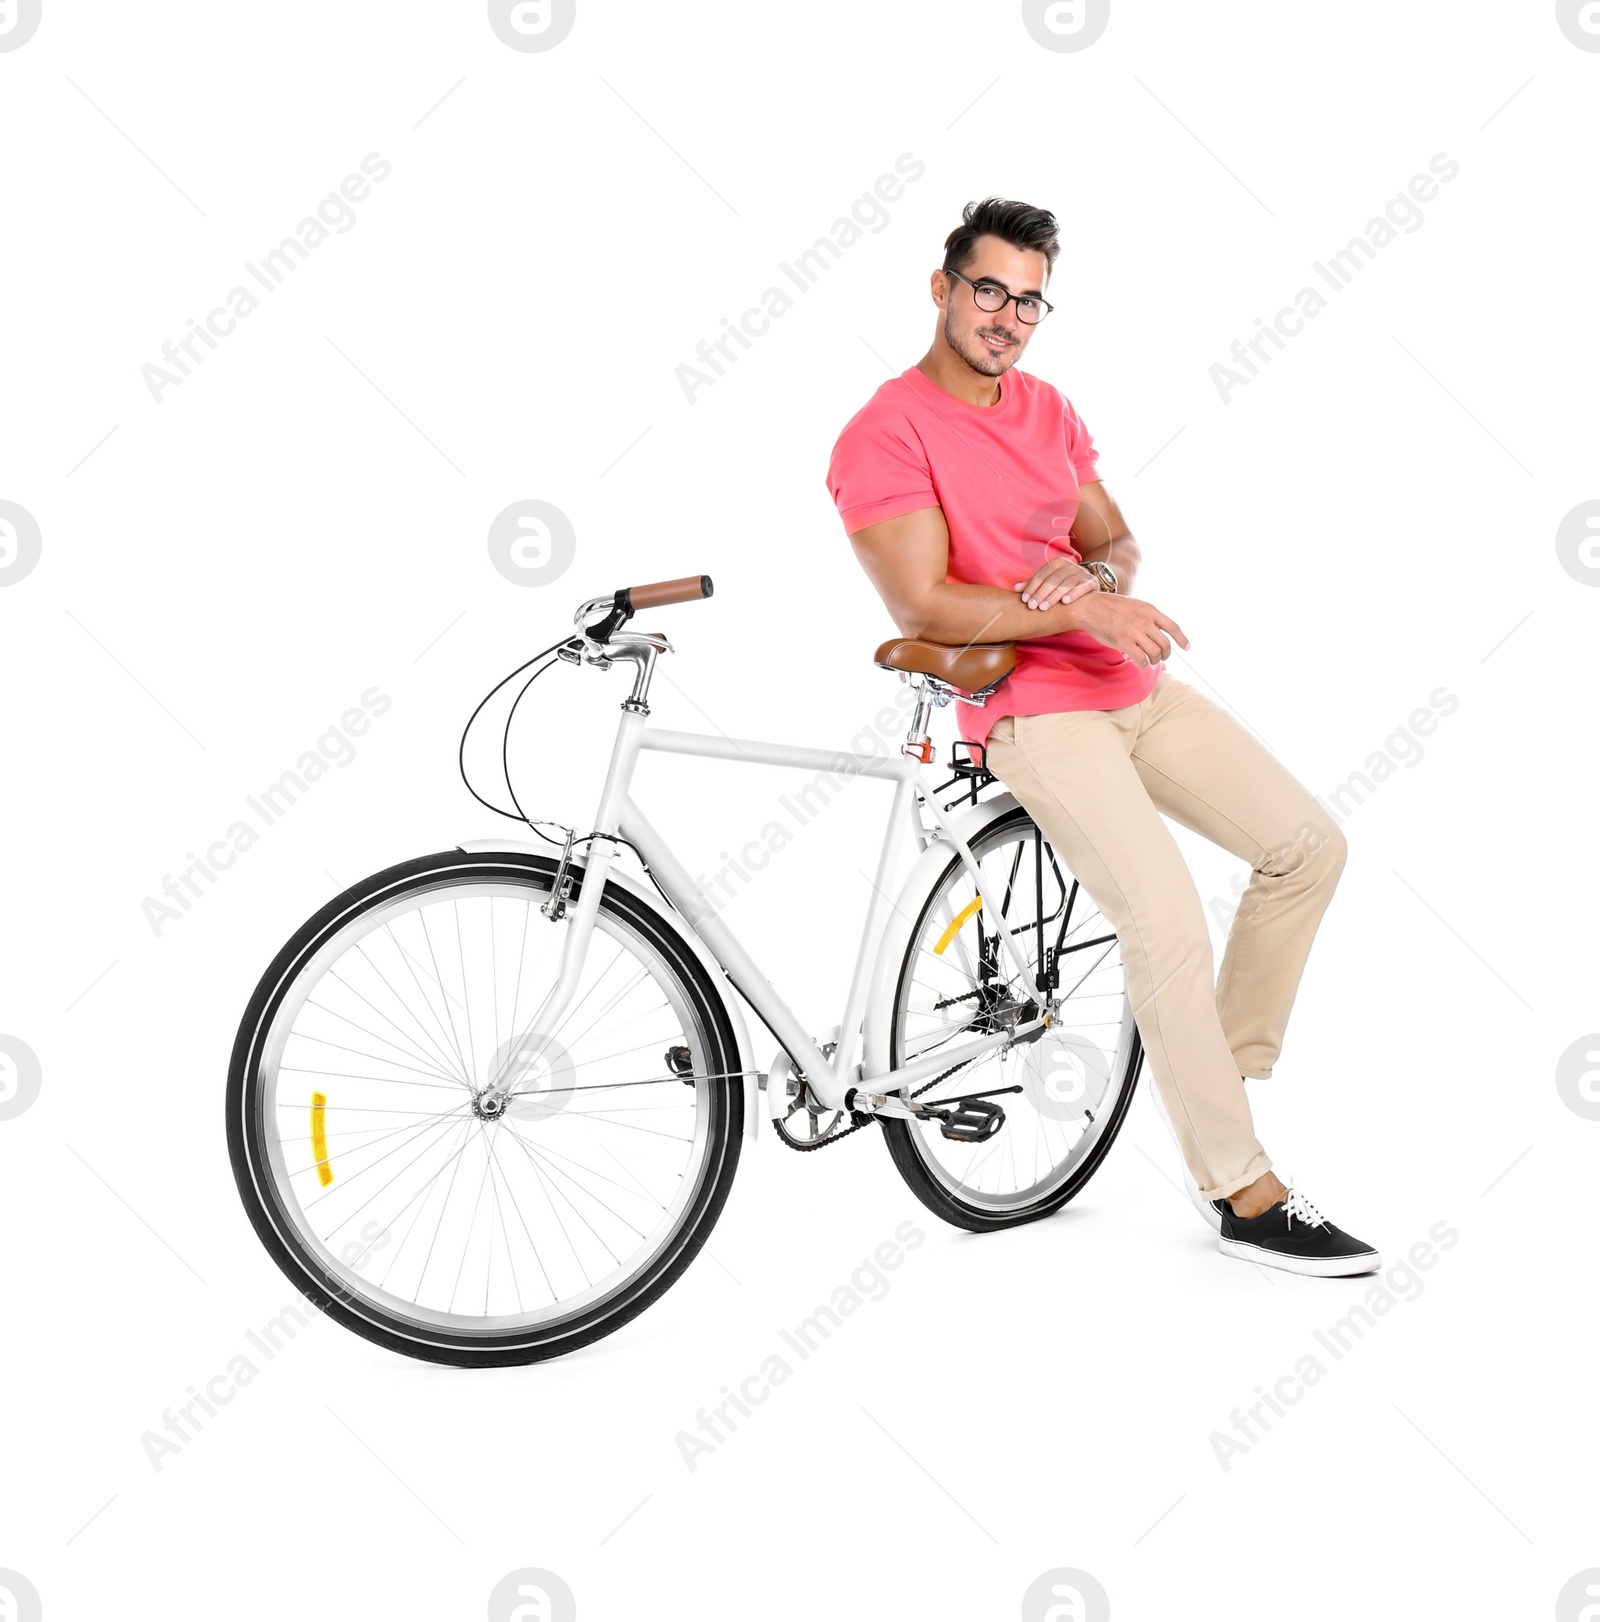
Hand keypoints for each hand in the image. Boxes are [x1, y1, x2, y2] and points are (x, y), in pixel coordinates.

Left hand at [1012, 557, 1098, 609]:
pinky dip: (1074, 593)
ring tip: (1044, 607)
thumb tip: (1015, 588)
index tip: (1025, 600)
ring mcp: (1081, 573)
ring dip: (1054, 596)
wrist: (1087, 583)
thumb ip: (1033, 584)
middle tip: (1032, 606)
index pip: (1041, 575)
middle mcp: (1069, 566)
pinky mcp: (1091, 582)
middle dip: (1041, 593)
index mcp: (1057, 563)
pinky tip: (1065, 602)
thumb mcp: (1048, 581)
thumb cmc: (1062, 584)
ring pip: (1066, 584)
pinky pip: (1082, 587)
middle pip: (1053, 580)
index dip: (1032, 587)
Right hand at [1074, 592, 1188, 666]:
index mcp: (1150, 610)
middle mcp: (1145, 621)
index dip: (1182, 639)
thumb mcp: (1135, 606)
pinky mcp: (1124, 641)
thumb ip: (1148, 618)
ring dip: (1155, 660)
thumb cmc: (1111, 608)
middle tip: (1160, 657)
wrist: (1091, 607)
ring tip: (1149, 660)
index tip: (1187, 648)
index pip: (1173, 627)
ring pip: (1155, 652)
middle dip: (1165, 654)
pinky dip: (1144, 664)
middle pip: (1165, 644)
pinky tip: (1141, 663)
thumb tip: (1157, 634)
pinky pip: (1141, 658)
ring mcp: (1134, 631)